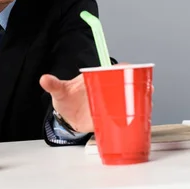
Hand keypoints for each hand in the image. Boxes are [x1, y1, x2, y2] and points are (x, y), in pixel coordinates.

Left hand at [40, 65, 154, 133]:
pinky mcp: (113, 118)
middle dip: (138, 86)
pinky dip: (135, 117)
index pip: (115, 70)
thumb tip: (44, 79)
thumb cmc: (67, 99)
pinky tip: (139, 119)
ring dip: (139, 102)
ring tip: (144, 106)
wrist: (68, 117)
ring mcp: (112, 104)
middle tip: (142, 90)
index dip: (125, 69)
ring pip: (131, 100)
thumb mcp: (60, 92)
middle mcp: (108, 90)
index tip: (129, 69)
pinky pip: (128, 116)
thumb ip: (54, 85)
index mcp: (98, 78)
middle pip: (128, 85)